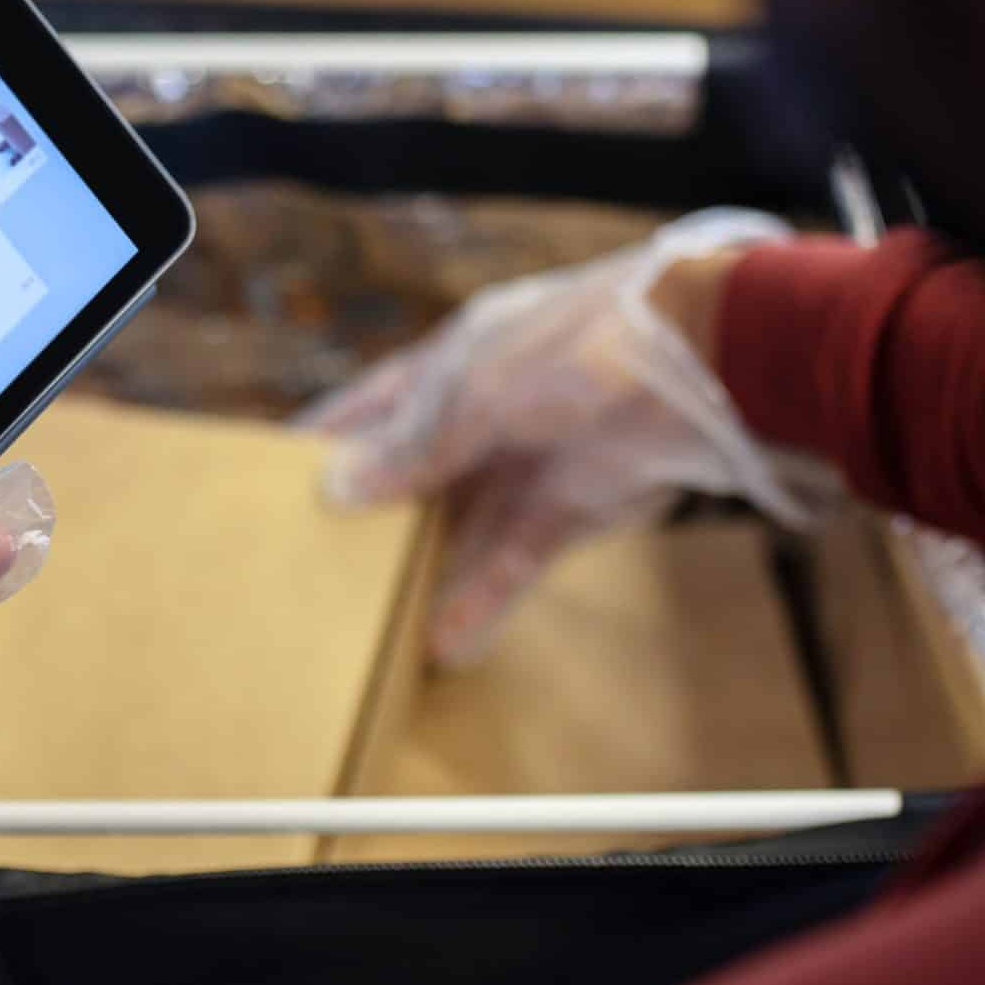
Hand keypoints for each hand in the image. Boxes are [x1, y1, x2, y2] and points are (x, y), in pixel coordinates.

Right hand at [303, 210, 829, 665]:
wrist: (707, 358)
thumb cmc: (583, 345)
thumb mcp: (480, 391)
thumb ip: (414, 444)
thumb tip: (336, 487)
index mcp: (456, 359)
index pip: (375, 402)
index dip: (331, 437)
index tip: (278, 476)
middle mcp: (489, 411)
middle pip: (418, 472)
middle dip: (377, 516)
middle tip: (318, 564)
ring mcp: (533, 459)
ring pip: (465, 525)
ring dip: (428, 572)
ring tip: (376, 624)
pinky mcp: (576, 506)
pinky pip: (516, 559)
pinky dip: (483, 597)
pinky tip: (446, 639)